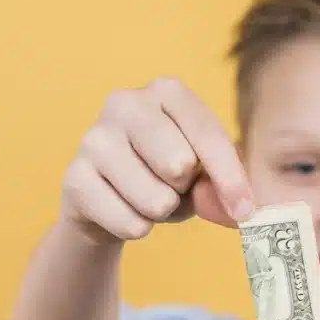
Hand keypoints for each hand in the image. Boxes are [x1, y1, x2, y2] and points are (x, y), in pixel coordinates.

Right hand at [60, 76, 253, 243]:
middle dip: (185, 190)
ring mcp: (94, 138)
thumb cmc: (167, 177)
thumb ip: (227, 185)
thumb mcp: (204, 174)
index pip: (207, 134)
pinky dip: (137, 227)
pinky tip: (124, 209)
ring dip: (161, 212)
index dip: (230, 177)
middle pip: (179, 164)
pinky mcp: (74, 178)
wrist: (109, 200)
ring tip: (148, 197)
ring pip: (156, 200)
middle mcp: (125, 103)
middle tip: (173, 186)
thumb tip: (241, 210)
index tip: (245, 210)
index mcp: (167, 92)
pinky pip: (130, 223)